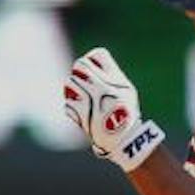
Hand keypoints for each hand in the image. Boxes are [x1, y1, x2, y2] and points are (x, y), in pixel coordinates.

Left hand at [64, 47, 164, 172]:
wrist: (124, 140)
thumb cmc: (125, 115)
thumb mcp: (126, 91)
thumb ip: (111, 77)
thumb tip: (91, 64)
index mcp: (117, 78)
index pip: (97, 54)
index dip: (91, 60)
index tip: (91, 69)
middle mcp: (105, 86)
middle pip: (80, 64)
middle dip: (78, 73)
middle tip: (80, 82)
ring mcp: (93, 100)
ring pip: (70, 82)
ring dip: (72, 90)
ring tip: (79, 97)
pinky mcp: (83, 114)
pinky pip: (68, 103)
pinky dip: (72, 107)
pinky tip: (81, 112)